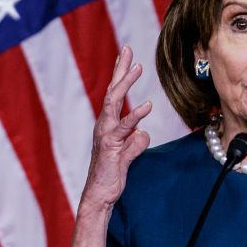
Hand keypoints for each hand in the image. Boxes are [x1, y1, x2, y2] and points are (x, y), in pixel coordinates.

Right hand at [82, 45, 152, 207]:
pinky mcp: (112, 148)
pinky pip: (124, 129)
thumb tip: (143, 134)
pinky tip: (146, 106)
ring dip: (125, 84)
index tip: (126, 54)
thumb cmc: (111, 175)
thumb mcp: (128, 155)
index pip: (114, 94)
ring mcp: (106, 136)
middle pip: (112, 92)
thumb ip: (135, 142)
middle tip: (128, 50)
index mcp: (107, 125)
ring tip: (137, 67)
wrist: (100, 196)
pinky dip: (135, 116)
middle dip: (120, 70)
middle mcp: (104, 126)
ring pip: (114, 104)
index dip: (120, 74)